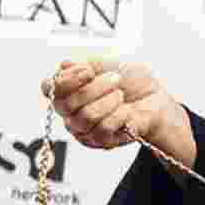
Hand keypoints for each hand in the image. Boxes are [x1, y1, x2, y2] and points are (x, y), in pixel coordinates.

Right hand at [41, 58, 196, 166]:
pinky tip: (127, 111)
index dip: (67, 80)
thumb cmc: (131, 80)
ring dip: (109, 101)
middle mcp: (70, 111)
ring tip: (121, 95)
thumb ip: (86, 63)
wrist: (155, 98)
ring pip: (85, 117)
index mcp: (68, 89)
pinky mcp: (100, 142)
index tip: (89, 70)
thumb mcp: (111, 62)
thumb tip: (65, 65)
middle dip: (95, 88)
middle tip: (116, 79)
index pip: (50, 88)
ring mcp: (83, 128)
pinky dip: (119, 116)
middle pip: (67, 104)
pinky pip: (103, 129)